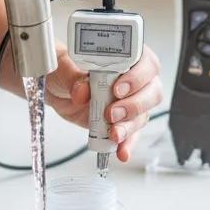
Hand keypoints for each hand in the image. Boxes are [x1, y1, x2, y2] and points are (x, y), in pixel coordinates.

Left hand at [45, 42, 163, 161]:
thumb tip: (82, 90)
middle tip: (111, 113)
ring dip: (130, 126)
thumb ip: (73, 75)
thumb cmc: (67, 67)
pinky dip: (127, 144)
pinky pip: (132, 134)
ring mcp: (131, 101)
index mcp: (127, 56)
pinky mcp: (123, 121)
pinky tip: (122, 152)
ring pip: (144, 114)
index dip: (137, 76)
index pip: (145, 63)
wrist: (57, 88)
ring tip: (113, 133)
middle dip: (134, 105)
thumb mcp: (64, 65)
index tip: (118, 89)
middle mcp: (135, 78)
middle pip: (151, 91)